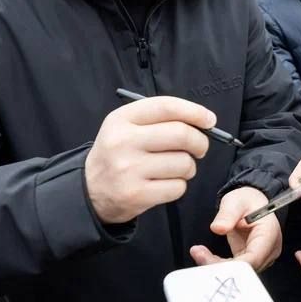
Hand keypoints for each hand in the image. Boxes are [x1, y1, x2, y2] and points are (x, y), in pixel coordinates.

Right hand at [85, 96, 213, 223]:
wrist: (90, 190)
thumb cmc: (119, 154)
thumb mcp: (126, 127)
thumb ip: (160, 119)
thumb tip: (205, 121)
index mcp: (121, 119)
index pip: (166, 107)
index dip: (194, 112)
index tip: (209, 120)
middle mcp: (123, 142)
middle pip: (181, 134)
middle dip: (200, 141)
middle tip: (200, 148)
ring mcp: (129, 169)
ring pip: (184, 163)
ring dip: (189, 166)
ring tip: (177, 168)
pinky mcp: (137, 194)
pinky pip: (178, 187)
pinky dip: (179, 185)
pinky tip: (166, 183)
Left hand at [191, 187, 280, 271]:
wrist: (251, 202)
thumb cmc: (247, 200)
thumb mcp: (235, 201)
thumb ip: (227, 214)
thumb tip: (218, 228)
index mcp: (269, 234)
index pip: (254, 258)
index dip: (234, 265)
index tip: (212, 262)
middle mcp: (268, 249)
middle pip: (246, 268)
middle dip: (221, 266)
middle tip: (199, 255)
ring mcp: (260, 256)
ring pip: (240, 271)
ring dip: (218, 266)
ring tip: (198, 253)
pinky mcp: (250, 259)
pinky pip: (235, 268)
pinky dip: (219, 264)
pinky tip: (204, 256)